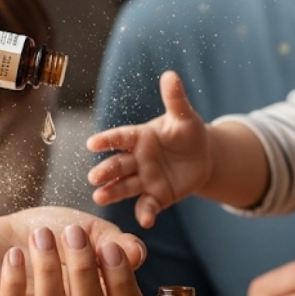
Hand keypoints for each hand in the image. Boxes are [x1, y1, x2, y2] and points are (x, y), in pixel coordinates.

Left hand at [0, 207, 146, 295]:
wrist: (7, 228)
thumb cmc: (55, 231)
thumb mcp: (90, 229)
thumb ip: (115, 241)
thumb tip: (138, 253)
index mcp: (100, 292)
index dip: (122, 283)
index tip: (110, 246)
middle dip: (83, 271)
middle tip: (73, 232)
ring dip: (48, 271)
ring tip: (41, 235)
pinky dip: (13, 281)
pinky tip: (14, 254)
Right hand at [86, 71, 212, 227]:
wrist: (203, 157)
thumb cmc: (189, 132)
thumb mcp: (185, 116)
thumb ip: (175, 99)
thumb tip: (170, 75)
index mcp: (140, 137)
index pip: (120, 138)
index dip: (107, 140)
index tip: (92, 143)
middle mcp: (137, 159)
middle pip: (118, 165)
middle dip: (106, 171)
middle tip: (94, 177)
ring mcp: (145, 179)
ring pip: (125, 186)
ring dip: (113, 192)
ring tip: (99, 197)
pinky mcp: (156, 197)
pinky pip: (148, 205)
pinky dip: (145, 213)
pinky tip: (145, 221)